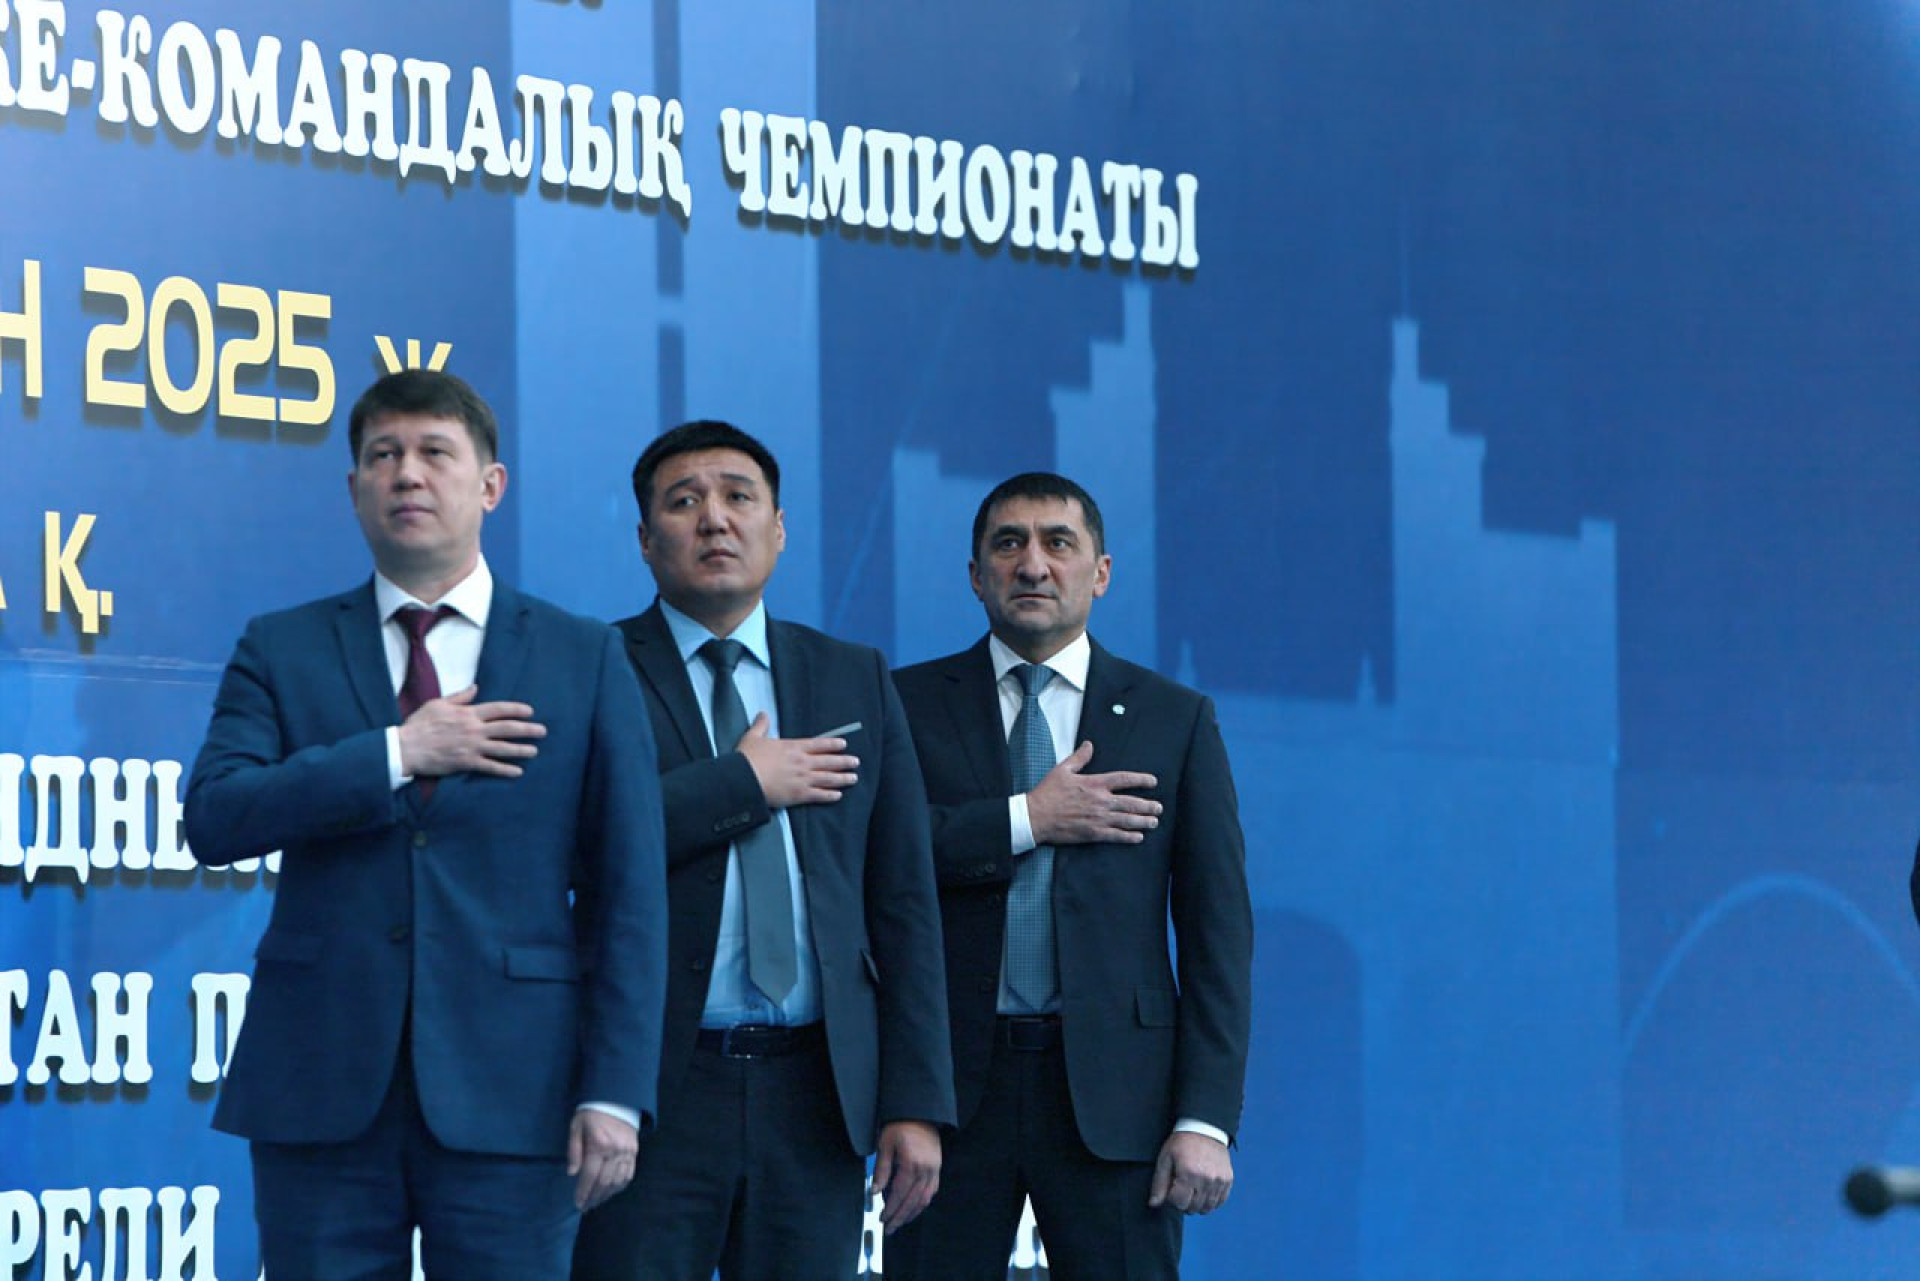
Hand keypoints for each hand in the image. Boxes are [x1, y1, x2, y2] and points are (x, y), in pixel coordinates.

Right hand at [397, 686, 545, 778]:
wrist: (406, 748)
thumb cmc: (419, 725)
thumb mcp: (438, 704)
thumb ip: (459, 697)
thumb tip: (475, 688)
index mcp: (468, 713)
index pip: (499, 709)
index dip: (516, 709)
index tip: (530, 711)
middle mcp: (474, 729)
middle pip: (507, 728)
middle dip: (527, 729)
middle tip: (543, 731)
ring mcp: (472, 747)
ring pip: (503, 748)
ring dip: (521, 750)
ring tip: (535, 751)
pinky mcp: (467, 763)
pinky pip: (491, 767)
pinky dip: (505, 769)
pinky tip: (518, 771)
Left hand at [567, 1109, 637, 1211]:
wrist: (616, 1099)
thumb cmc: (591, 1114)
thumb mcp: (576, 1127)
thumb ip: (573, 1150)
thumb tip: (572, 1174)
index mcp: (598, 1144)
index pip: (590, 1175)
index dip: (583, 1191)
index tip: (578, 1203)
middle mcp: (615, 1150)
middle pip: (604, 1181)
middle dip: (594, 1197)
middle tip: (586, 1207)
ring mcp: (627, 1152)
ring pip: (617, 1181)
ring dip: (606, 1194)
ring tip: (597, 1202)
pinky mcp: (634, 1151)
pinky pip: (629, 1174)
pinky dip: (620, 1186)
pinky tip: (611, 1192)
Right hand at [736, 712, 858, 807]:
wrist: (744, 780)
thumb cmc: (747, 759)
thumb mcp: (753, 737)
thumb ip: (761, 725)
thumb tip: (763, 714)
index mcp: (793, 747)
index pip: (818, 744)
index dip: (832, 744)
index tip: (843, 744)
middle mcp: (802, 762)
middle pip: (829, 761)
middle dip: (844, 761)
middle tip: (855, 762)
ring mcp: (803, 779)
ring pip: (828, 778)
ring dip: (842, 778)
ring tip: (853, 778)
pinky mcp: (799, 795)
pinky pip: (819, 795)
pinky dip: (830, 795)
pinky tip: (838, 795)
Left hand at [870, 1120, 940, 1232]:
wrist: (920, 1113)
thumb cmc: (900, 1126)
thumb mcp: (885, 1144)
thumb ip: (881, 1169)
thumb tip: (875, 1192)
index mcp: (912, 1163)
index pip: (900, 1193)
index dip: (891, 1208)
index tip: (882, 1218)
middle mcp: (926, 1170)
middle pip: (912, 1201)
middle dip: (900, 1217)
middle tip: (889, 1228)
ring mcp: (934, 1170)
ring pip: (924, 1199)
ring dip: (912, 1214)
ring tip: (900, 1222)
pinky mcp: (937, 1169)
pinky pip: (932, 1192)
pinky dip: (922, 1203)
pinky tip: (914, 1209)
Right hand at [1026, 741, 1159, 844]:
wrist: (1036, 816)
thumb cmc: (1047, 793)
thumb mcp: (1062, 770)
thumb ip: (1079, 758)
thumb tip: (1089, 745)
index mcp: (1095, 783)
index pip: (1124, 779)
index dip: (1141, 780)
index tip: (1153, 782)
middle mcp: (1101, 801)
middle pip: (1131, 802)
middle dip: (1148, 805)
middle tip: (1158, 807)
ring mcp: (1098, 818)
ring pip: (1127, 820)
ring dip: (1143, 821)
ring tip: (1154, 822)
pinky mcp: (1093, 833)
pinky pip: (1116, 836)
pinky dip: (1129, 837)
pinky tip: (1138, 837)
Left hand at [1148, 1131, 1231, 1214]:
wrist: (1205, 1128)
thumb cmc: (1182, 1143)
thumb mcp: (1165, 1159)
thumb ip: (1159, 1183)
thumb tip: (1153, 1204)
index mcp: (1189, 1174)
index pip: (1180, 1203)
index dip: (1172, 1198)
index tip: (1172, 1188)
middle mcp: (1206, 1180)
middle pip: (1193, 1208)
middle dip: (1184, 1202)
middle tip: (1181, 1190)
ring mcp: (1219, 1181)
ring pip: (1208, 1208)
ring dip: (1198, 1205)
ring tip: (1193, 1192)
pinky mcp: (1228, 1180)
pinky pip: (1220, 1201)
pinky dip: (1211, 1202)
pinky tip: (1204, 1193)